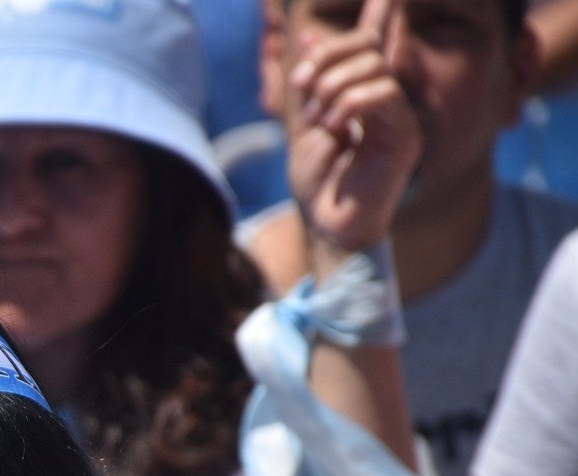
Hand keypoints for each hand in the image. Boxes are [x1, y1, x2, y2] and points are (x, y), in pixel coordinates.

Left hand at [285, 0, 421, 253]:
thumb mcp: (308, 121)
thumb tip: (316, 38)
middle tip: (302, 88)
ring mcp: (400, 116)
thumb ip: (317, 80)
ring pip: (373, 66)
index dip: (383, 8)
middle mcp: (389, 98)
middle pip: (365, 45)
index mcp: (365, 91)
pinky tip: (336, 129)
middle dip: (326, 59)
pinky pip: (381, 93)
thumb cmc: (318, 179)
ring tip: (318, 118)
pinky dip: (349, 104)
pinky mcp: (405, 136)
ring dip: (332, 87)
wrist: (326, 223)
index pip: (379, 37)